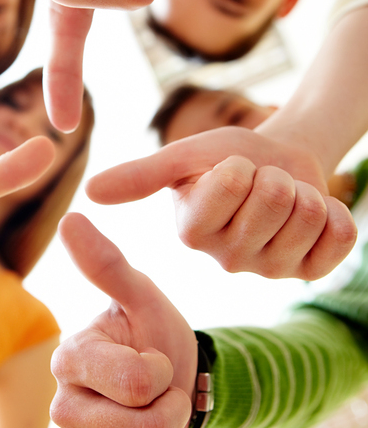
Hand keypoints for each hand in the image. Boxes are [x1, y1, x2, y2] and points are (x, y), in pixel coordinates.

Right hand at [50, 213, 195, 427]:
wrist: (171, 382)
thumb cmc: (153, 335)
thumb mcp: (143, 297)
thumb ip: (107, 264)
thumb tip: (69, 218)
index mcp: (72, 359)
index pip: (137, 382)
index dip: (164, 373)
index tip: (156, 360)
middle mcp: (64, 408)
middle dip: (175, 409)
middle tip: (162, 392)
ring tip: (157, 418)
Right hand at [86, 127, 356, 279]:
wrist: (280, 161)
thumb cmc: (230, 155)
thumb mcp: (186, 157)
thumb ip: (140, 176)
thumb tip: (87, 193)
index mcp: (192, 232)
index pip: (231, 184)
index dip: (239, 165)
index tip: (233, 168)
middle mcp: (227, 259)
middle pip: (273, 199)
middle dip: (275, 175)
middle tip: (263, 181)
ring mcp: (270, 269)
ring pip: (309, 215)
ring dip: (306, 192)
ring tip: (286, 196)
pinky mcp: (309, 272)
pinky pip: (340, 238)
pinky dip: (337, 214)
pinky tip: (316, 214)